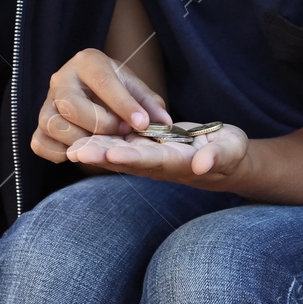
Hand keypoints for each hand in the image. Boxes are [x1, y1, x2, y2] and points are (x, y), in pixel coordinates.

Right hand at [31, 48, 170, 163]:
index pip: (102, 82)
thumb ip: (150, 104)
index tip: (142, 123)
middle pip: (72, 105)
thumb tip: (163, 122)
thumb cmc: (116, 88)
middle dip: (101, 124)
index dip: (123, 105)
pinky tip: (81, 150)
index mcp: (87, 62)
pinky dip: (59, 152)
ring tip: (101, 143)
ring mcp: (46, 103)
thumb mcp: (135, 89)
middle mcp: (61, 79)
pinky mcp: (38, 126)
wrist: (91, 91)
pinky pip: (39, 143)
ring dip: (81, 140)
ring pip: (54, 125)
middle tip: (122, 132)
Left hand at [65, 122, 249, 187]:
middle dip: (103, 157)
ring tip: (71, 148)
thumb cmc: (230, 154)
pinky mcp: (148, 148)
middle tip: (77, 152)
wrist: (224, 159)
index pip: (153, 160)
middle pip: (128, 160)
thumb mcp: (230, 152)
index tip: (112, 155)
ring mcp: (152, 157)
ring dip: (97, 151)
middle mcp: (160, 164)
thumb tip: (202, 165)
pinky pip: (122, 146)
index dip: (133, 157)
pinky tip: (82, 139)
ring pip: (120, 154)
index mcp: (180, 163)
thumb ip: (216, 157)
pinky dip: (103, 143)